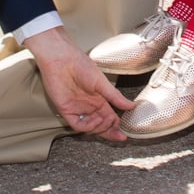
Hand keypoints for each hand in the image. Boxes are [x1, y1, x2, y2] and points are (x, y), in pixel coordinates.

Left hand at [25, 26, 133, 141]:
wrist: (62, 59)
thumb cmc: (80, 64)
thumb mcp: (102, 82)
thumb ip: (115, 97)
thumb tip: (131, 105)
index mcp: (97, 99)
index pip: (108, 117)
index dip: (115, 126)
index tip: (124, 134)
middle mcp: (87, 106)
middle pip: (100, 125)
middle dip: (110, 132)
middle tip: (119, 134)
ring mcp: (77, 109)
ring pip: (90, 128)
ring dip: (101, 128)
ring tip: (109, 121)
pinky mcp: (66, 110)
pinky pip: (77, 125)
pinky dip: (88, 126)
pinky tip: (97, 119)